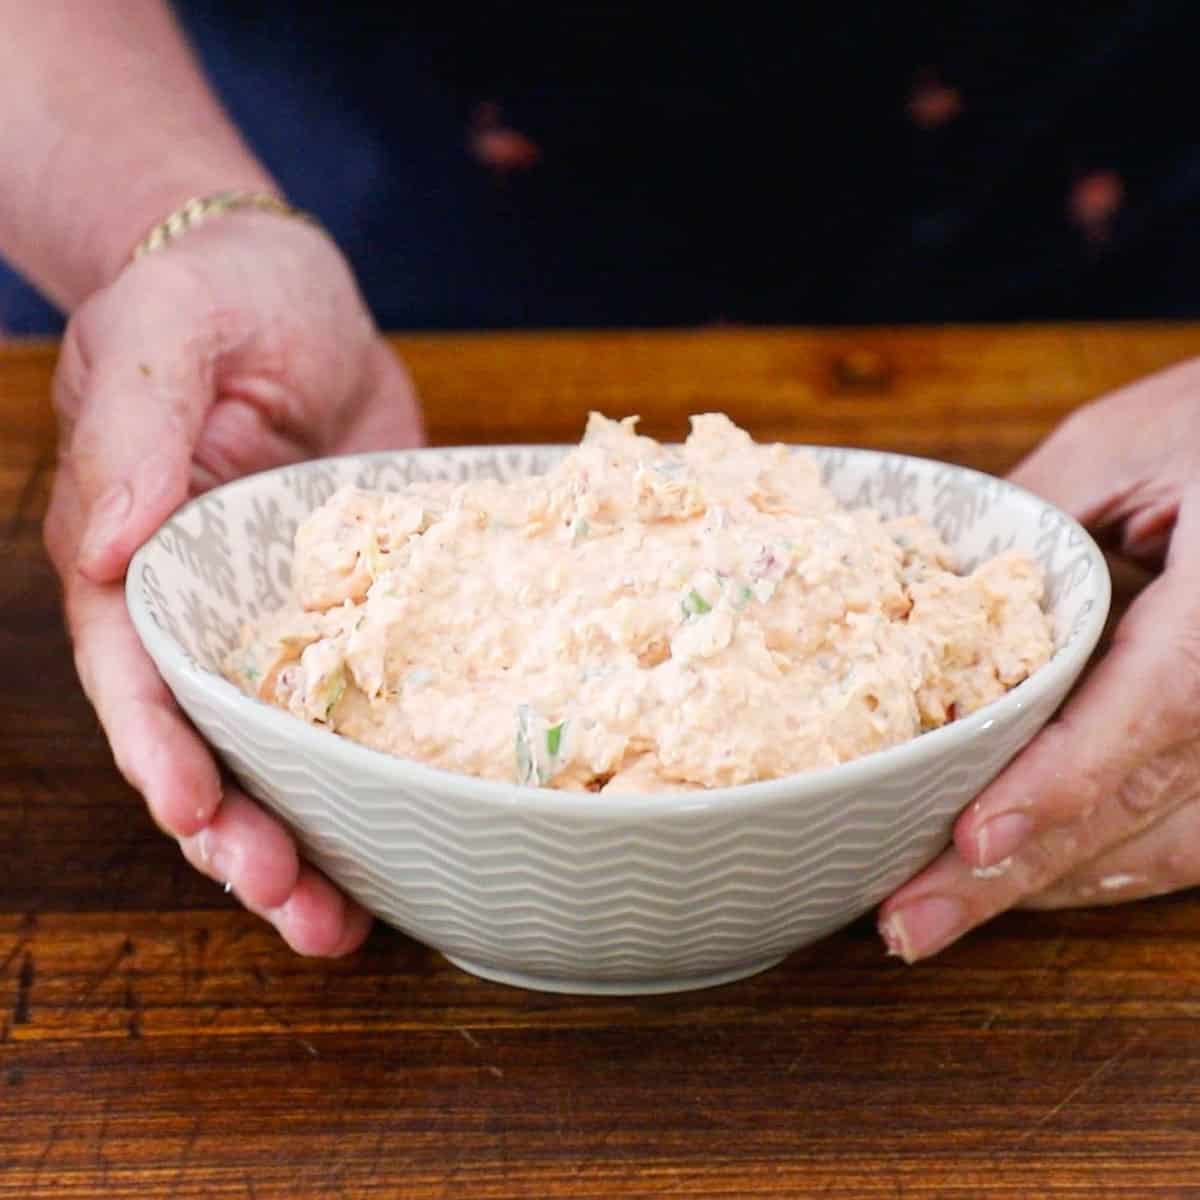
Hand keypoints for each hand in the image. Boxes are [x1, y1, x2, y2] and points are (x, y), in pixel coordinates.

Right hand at [44, 211, 423, 954]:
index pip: (136, 672)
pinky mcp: (362, 614)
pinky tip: (412, 837)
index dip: (158, 748)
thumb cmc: (219, 295)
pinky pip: (366, 705)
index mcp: (139, 557)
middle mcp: (206, 610)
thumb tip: (107, 543)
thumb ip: (133, 433)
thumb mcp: (171, 334)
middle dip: (238, 835)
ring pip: (283, 750)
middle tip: (294, 906)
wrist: (298, 295)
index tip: (195, 816)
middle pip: (207, 743)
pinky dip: (379, 775)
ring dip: (306, 839)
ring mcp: (287, 622)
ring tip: (338, 924)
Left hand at [878, 360, 1199, 960]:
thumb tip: (924, 588)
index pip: (1154, 713)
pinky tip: (1026, 880)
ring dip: (1051, 887)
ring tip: (940, 916)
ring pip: (1168, 847)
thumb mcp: (1119, 447)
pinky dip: (1103, 866)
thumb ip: (1027, 522)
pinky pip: (1189, 836)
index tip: (969, 842)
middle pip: (1143, 808)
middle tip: (907, 925)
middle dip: (1018, 876)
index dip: (1059, 788)